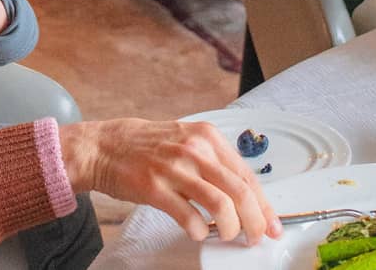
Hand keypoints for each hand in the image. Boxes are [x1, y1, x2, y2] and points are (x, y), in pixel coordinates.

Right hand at [58, 118, 280, 244]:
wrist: (103, 146)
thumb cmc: (146, 146)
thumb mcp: (186, 141)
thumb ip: (213, 162)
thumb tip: (243, 194)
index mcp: (207, 137)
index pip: (247, 175)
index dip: (264, 204)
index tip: (272, 223)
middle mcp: (194, 150)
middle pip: (240, 192)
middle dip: (255, 222)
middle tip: (256, 238)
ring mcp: (174, 167)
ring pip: (221, 205)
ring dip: (231, 228)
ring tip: (229, 236)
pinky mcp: (155, 187)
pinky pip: (189, 216)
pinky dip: (200, 230)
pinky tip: (199, 232)